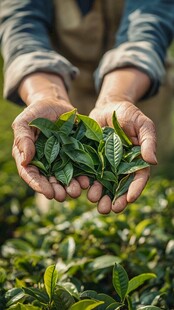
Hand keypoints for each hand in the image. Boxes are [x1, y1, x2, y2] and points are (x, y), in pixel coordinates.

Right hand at [12, 73, 82, 200]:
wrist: (56, 104)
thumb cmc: (36, 112)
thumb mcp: (25, 121)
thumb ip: (23, 139)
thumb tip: (25, 161)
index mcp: (31, 158)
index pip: (32, 175)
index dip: (39, 186)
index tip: (48, 193)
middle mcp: (47, 163)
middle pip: (50, 181)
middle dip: (57, 190)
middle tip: (63, 196)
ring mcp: (62, 160)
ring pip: (66, 178)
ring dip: (71, 186)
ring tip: (77, 190)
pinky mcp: (76, 155)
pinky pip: (81, 168)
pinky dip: (84, 175)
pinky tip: (88, 180)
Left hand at [79, 69, 156, 213]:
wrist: (107, 106)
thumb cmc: (128, 114)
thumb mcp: (142, 124)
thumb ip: (148, 141)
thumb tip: (153, 161)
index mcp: (136, 161)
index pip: (138, 178)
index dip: (135, 189)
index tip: (129, 199)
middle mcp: (120, 166)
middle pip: (119, 187)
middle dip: (115, 200)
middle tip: (108, 209)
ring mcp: (104, 164)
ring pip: (102, 184)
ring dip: (98, 194)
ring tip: (93, 200)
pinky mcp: (90, 159)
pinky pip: (87, 172)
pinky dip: (84, 181)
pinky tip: (80, 186)